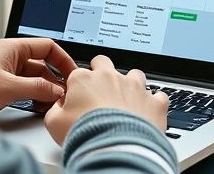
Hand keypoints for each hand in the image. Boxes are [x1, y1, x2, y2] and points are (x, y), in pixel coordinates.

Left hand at [0, 38, 77, 115]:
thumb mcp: (9, 87)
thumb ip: (37, 87)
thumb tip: (57, 89)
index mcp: (12, 47)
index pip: (47, 46)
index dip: (62, 60)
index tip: (72, 74)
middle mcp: (10, 55)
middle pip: (42, 64)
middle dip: (54, 79)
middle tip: (64, 95)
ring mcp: (5, 69)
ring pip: (33, 77)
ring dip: (44, 89)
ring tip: (51, 103)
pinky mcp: (0, 83)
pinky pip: (24, 86)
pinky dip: (33, 95)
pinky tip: (38, 105)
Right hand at [44, 55, 168, 144]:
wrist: (115, 150)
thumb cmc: (85, 135)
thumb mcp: (54, 124)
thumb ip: (54, 110)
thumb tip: (58, 107)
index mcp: (84, 79)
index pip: (77, 73)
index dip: (76, 86)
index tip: (77, 98)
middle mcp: (110, 77)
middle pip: (104, 62)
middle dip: (102, 72)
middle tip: (100, 91)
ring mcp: (135, 87)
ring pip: (135, 74)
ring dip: (131, 85)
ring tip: (126, 102)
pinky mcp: (154, 102)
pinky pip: (158, 96)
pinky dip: (154, 103)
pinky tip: (148, 112)